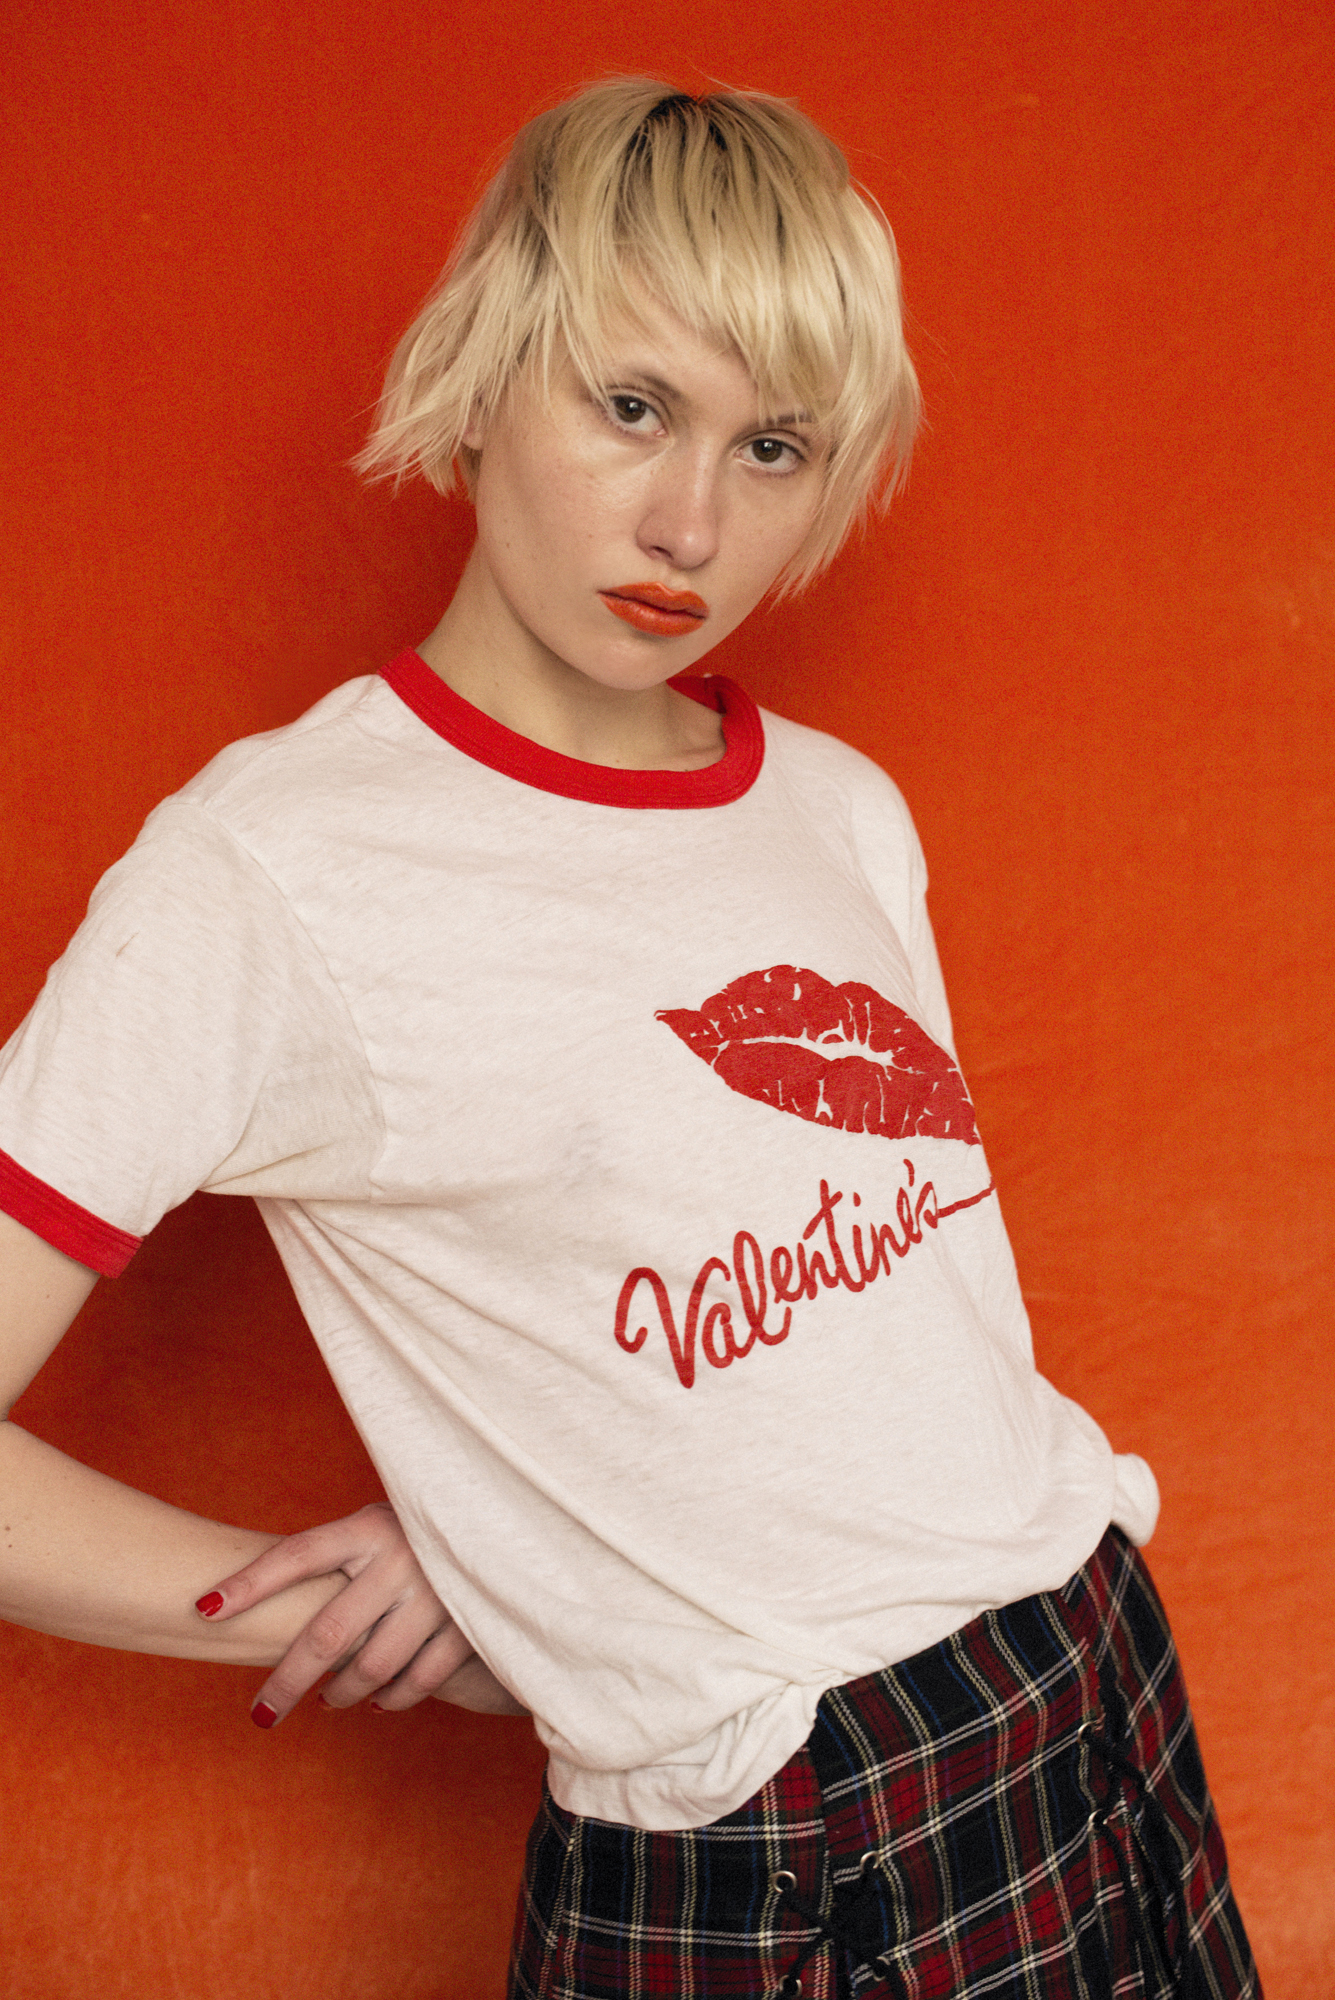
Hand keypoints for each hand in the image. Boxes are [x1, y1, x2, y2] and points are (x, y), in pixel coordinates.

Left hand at [197, 1501, 494, 1725]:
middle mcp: (401, 1557)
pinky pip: (417, 1681)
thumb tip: (255, 1599)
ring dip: (340, 1694)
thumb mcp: (381, 1526)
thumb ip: (338, 1558)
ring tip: (327, 1701)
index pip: (298, 1555)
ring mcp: (436, 1594)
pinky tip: (375, 1703)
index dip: (249, 1583)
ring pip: (370, 1667)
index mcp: (370, 1525)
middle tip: (261, 1713)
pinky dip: (389, 1700)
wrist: (509, 1526)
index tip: (204, 1612)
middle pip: (326, 1633)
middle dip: (286, 1681)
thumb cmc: (424, 1532)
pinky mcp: (469, 1625)